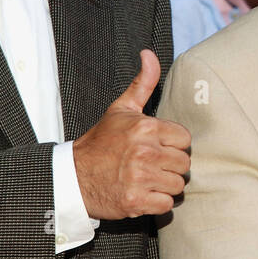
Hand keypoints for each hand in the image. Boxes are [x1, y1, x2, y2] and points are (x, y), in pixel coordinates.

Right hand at [73, 49, 190, 218]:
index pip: (185, 139)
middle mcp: (145, 151)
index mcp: (145, 128)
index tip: (158, 147)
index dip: (173, 144)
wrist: (73, 177)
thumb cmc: (100, 143)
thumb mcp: (120, 109)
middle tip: (152, 165)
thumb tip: (149, 54)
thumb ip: (142, 83)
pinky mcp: (136, 200)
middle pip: (184, 163)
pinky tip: (144, 194)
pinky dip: (158, 203)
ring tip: (148, 179)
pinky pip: (167, 204)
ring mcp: (141, 177)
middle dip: (171, 166)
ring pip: (178, 185)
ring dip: (166, 185)